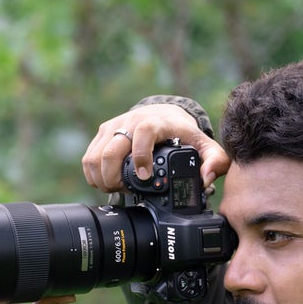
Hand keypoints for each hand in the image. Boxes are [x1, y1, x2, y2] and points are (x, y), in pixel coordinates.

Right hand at [81, 103, 228, 193]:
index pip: (144, 133)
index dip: (141, 156)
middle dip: (113, 177)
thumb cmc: (181, 132)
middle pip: (111, 150)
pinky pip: (89, 157)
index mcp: (156, 122)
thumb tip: (206, 179)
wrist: (164, 113)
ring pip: (95, 156)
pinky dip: (93, 175)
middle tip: (124, 190)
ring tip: (114, 188)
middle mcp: (132, 121)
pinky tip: (105, 182)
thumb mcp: (202, 144)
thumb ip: (214, 161)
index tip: (145, 177)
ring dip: (101, 178)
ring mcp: (114, 126)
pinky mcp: (103, 133)